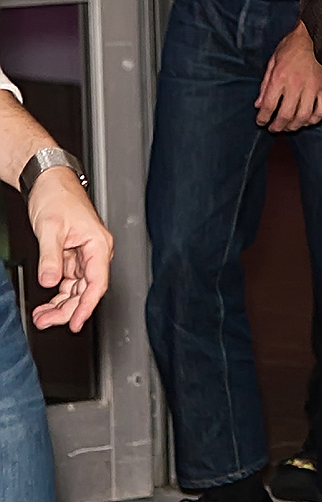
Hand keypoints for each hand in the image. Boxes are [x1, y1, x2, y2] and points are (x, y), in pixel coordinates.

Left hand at [28, 168, 113, 333]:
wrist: (48, 179)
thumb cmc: (57, 196)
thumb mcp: (50, 228)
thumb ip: (51, 257)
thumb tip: (51, 281)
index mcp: (98, 245)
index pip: (97, 284)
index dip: (87, 306)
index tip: (75, 322)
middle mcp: (95, 252)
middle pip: (86, 290)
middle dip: (68, 309)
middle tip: (48, 321)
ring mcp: (84, 255)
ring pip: (77, 288)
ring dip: (61, 304)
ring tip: (43, 316)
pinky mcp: (73, 255)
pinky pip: (69, 281)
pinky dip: (58, 292)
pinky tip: (48, 302)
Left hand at [255, 21, 321, 132]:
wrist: (317, 34)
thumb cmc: (294, 45)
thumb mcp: (273, 60)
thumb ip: (265, 84)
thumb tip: (258, 103)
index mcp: (280, 77)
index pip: (268, 105)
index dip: (263, 118)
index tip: (261, 121)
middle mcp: (296, 85)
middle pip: (285, 115)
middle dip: (277, 126)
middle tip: (274, 128)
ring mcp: (312, 89)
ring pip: (303, 117)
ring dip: (294, 126)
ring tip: (289, 127)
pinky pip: (320, 112)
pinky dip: (313, 120)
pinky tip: (307, 120)